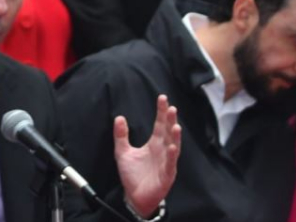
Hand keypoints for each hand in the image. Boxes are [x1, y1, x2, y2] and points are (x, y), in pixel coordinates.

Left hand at [114, 95, 180, 218]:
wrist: (134, 197)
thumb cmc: (132, 175)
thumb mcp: (122, 152)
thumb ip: (121, 135)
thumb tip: (119, 117)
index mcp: (154, 144)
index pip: (159, 124)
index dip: (161, 112)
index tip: (162, 98)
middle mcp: (162, 151)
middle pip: (168, 132)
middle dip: (170, 120)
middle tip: (171, 107)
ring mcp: (166, 162)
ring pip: (173, 146)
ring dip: (175, 136)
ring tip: (176, 125)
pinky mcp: (166, 175)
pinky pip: (170, 164)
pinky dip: (171, 156)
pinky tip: (172, 147)